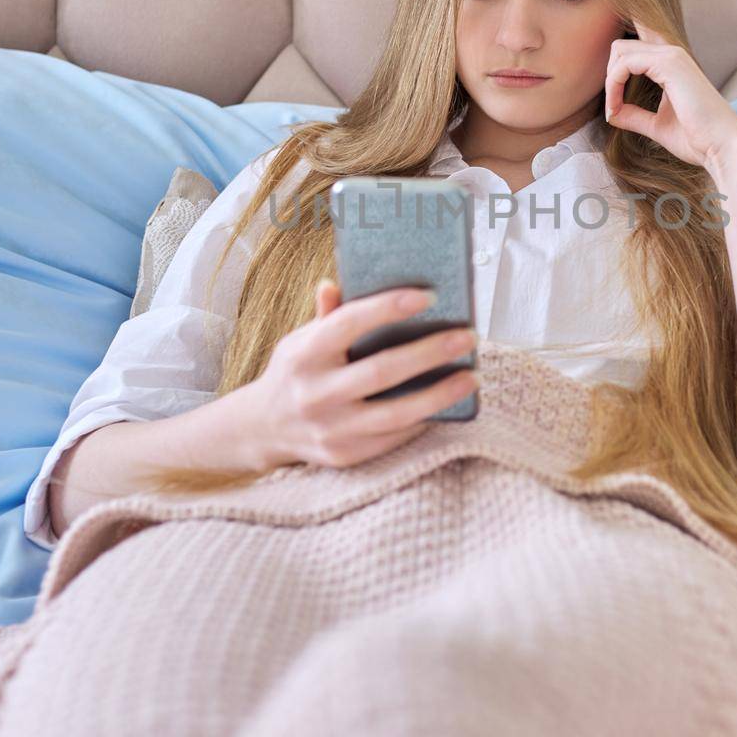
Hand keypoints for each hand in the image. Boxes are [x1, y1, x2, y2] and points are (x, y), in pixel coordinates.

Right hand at [198, 278, 478, 470]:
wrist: (264, 428)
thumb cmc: (296, 372)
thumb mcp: (301, 339)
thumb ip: (326, 315)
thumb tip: (337, 282)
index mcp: (304, 354)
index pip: (349, 323)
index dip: (389, 307)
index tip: (430, 296)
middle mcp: (315, 392)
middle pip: (382, 371)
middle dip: (430, 353)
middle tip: (467, 337)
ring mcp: (331, 428)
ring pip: (396, 413)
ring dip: (440, 394)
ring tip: (471, 377)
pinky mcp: (346, 455)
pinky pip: (394, 437)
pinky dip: (425, 420)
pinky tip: (448, 404)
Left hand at [604, 20, 736, 170]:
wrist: (722, 147)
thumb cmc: (698, 139)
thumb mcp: (657, 126)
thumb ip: (634, 116)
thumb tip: (611, 114)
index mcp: (672, 66)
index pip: (633, 51)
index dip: (615, 75)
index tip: (614, 109)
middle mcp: (672, 54)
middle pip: (621, 48)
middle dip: (609, 77)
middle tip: (614, 108)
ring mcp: (672, 56)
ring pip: (620, 51)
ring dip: (610, 82)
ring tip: (614, 110)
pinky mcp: (669, 64)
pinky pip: (625, 63)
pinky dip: (613, 85)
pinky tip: (616, 108)